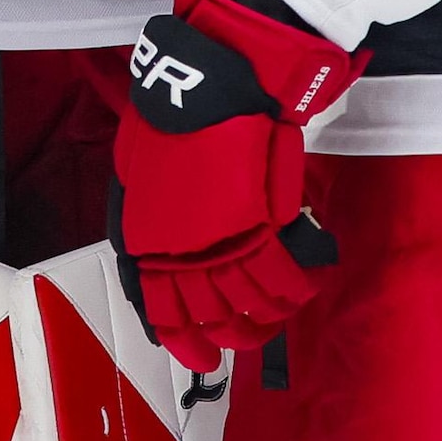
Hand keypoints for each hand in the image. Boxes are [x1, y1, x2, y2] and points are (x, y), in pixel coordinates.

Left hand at [113, 0, 363, 362]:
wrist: (213, 82)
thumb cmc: (170, 118)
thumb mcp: (134, 174)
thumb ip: (144, 218)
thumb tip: (152, 252)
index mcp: (144, 242)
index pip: (161, 311)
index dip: (182, 341)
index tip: (198, 358)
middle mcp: (180, 253)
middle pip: (207, 317)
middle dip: (227, 337)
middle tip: (243, 341)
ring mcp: (222, 242)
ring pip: (250, 304)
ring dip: (267, 317)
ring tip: (279, 314)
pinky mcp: (263, 226)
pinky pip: (284, 275)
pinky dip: (299, 285)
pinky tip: (307, 283)